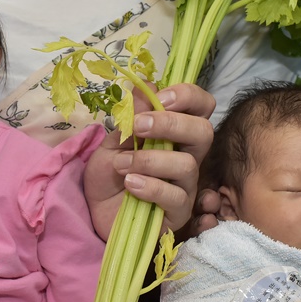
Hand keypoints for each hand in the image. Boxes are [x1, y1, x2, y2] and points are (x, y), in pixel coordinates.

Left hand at [84, 83, 214, 239]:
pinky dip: (150, 187)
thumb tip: (144, 88)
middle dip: (171, 124)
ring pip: (187, 165)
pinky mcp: (178, 212)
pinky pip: (175, 196)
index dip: (188, 96)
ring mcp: (186, 186)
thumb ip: (128, 118)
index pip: (201, 106)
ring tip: (121, 165)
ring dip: (150, 160)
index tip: (159, 98)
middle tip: (140, 126)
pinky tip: (130, 184)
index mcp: (175, 134)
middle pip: (204, 132)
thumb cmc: (109, 175)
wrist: (96, 212)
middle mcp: (187, 157)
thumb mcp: (111, 141)